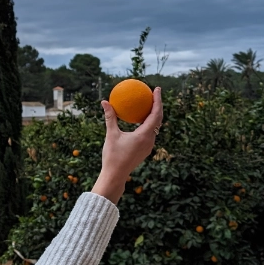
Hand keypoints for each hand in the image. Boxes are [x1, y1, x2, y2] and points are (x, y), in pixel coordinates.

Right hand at [91, 87, 163, 203]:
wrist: (115, 175)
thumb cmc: (112, 155)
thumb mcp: (111, 135)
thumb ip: (110, 117)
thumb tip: (104, 102)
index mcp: (144, 135)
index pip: (156, 113)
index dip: (158, 100)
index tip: (157, 89)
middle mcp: (150, 140)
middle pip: (158, 119)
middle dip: (158, 105)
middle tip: (154, 94)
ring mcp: (149, 146)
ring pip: (155, 127)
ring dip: (153, 115)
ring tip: (148, 105)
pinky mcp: (145, 150)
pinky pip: (149, 133)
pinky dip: (147, 124)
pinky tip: (139, 121)